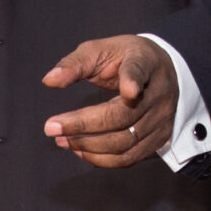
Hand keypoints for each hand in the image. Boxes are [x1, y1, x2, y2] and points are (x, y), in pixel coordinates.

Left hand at [41, 35, 172, 168]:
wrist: (159, 70)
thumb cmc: (124, 58)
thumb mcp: (100, 50)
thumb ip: (74, 64)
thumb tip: (48, 81)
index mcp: (144, 62)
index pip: (139, 71)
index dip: (133, 80)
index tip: (129, 90)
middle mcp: (158, 93)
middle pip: (122, 116)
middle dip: (83, 125)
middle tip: (51, 128)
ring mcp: (161, 119)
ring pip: (125, 142)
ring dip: (89, 146)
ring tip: (62, 141)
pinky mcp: (159, 139)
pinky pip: (130, 158)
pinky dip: (103, 159)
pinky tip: (81, 151)